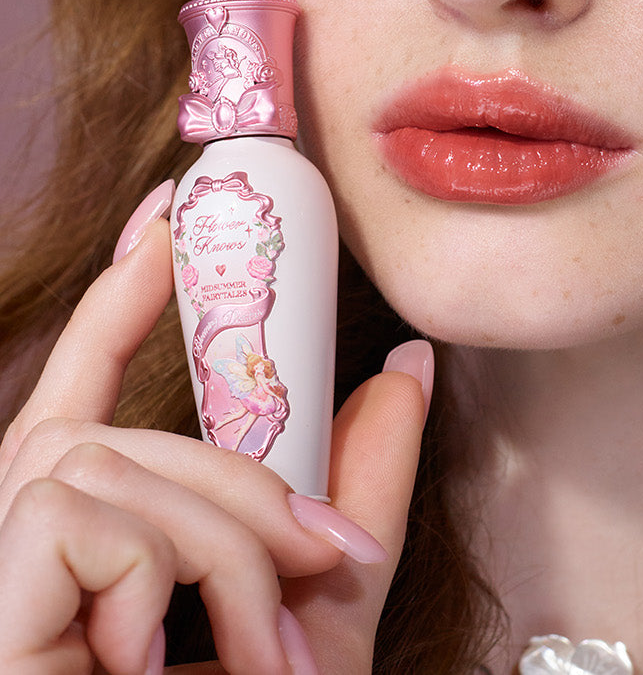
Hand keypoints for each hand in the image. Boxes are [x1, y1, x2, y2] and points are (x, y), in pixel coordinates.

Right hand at [0, 183, 431, 673]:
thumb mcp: (317, 607)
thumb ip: (354, 488)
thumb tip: (405, 369)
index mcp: (93, 537)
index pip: (89, 386)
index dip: (122, 295)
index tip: (168, 212)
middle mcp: (25, 540)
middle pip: (127, 433)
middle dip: (244, 493)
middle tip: (323, 568)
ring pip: (117, 469)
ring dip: (218, 554)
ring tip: (251, 656)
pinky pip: (78, 517)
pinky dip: (148, 584)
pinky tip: (140, 668)